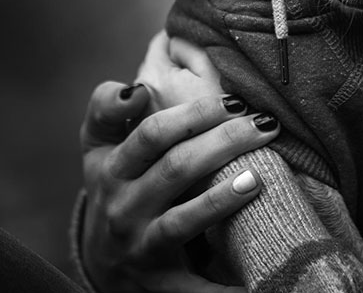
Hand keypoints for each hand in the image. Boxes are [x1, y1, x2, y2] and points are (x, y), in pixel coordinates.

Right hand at [79, 37, 279, 291]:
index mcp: (111, 169)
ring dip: (220, 200)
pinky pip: (193, 285)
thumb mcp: (97, 148)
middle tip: (266, 125)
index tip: (235, 100)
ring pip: (183, 220)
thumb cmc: (113, 187)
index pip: (153, 134)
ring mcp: (141, 246)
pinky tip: (254, 279)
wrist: (101, 262)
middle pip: (176, 169)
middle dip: (224, 142)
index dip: (194, 114)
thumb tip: (137, 89)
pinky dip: (221, 288)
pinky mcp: (160, 281)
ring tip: (257, 178)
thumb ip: (107, 108)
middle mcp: (123, 207)